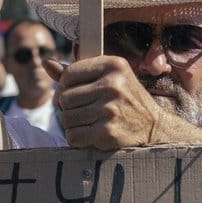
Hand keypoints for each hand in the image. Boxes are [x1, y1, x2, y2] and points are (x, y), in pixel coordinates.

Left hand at [48, 56, 162, 148]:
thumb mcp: (109, 78)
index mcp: (113, 65)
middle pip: (64, 98)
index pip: (69, 74)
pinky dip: (77, 139)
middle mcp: (112, 85)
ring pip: (66, 118)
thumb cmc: (126, 100)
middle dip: (69, 108)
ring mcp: (110, 109)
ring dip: (73, 125)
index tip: (75, 95)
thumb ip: (77, 72)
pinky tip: (91, 135)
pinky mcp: (107, 132)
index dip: (65, 87)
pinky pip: (73, 136)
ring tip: (90, 123)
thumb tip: (47, 63)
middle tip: (85, 112)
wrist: (154, 127)